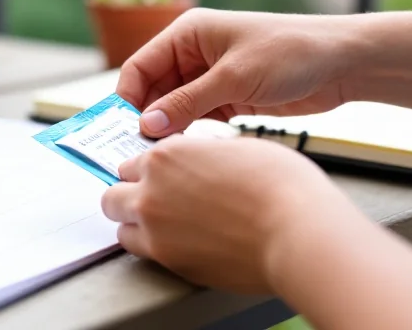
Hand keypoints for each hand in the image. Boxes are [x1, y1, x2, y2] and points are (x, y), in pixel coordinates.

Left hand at [100, 132, 354, 293]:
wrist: (297, 232)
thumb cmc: (280, 186)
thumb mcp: (238, 149)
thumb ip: (203, 155)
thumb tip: (200, 162)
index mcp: (165, 156)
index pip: (134, 162)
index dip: (152, 170)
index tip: (165, 177)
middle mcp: (150, 192)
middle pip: (113, 195)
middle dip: (130, 197)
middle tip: (156, 201)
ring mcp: (155, 231)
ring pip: (122, 228)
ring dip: (137, 225)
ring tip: (168, 226)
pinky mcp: (169, 263)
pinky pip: (144, 255)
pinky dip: (155, 249)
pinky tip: (183, 244)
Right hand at [117, 8, 361, 136]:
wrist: (344, 63)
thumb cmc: (291, 53)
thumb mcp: (233, 79)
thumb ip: (187, 103)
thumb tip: (146, 126)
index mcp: (188, 33)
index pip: (140, 66)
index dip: (127, 98)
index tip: (118, 130)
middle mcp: (193, 53)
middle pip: (152, 89)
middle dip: (144, 118)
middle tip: (136, 152)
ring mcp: (210, 77)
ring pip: (172, 107)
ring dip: (166, 129)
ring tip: (159, 158)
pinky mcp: (228, 97)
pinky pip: (195, 117)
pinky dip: (188, 133)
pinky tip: (185, 152)